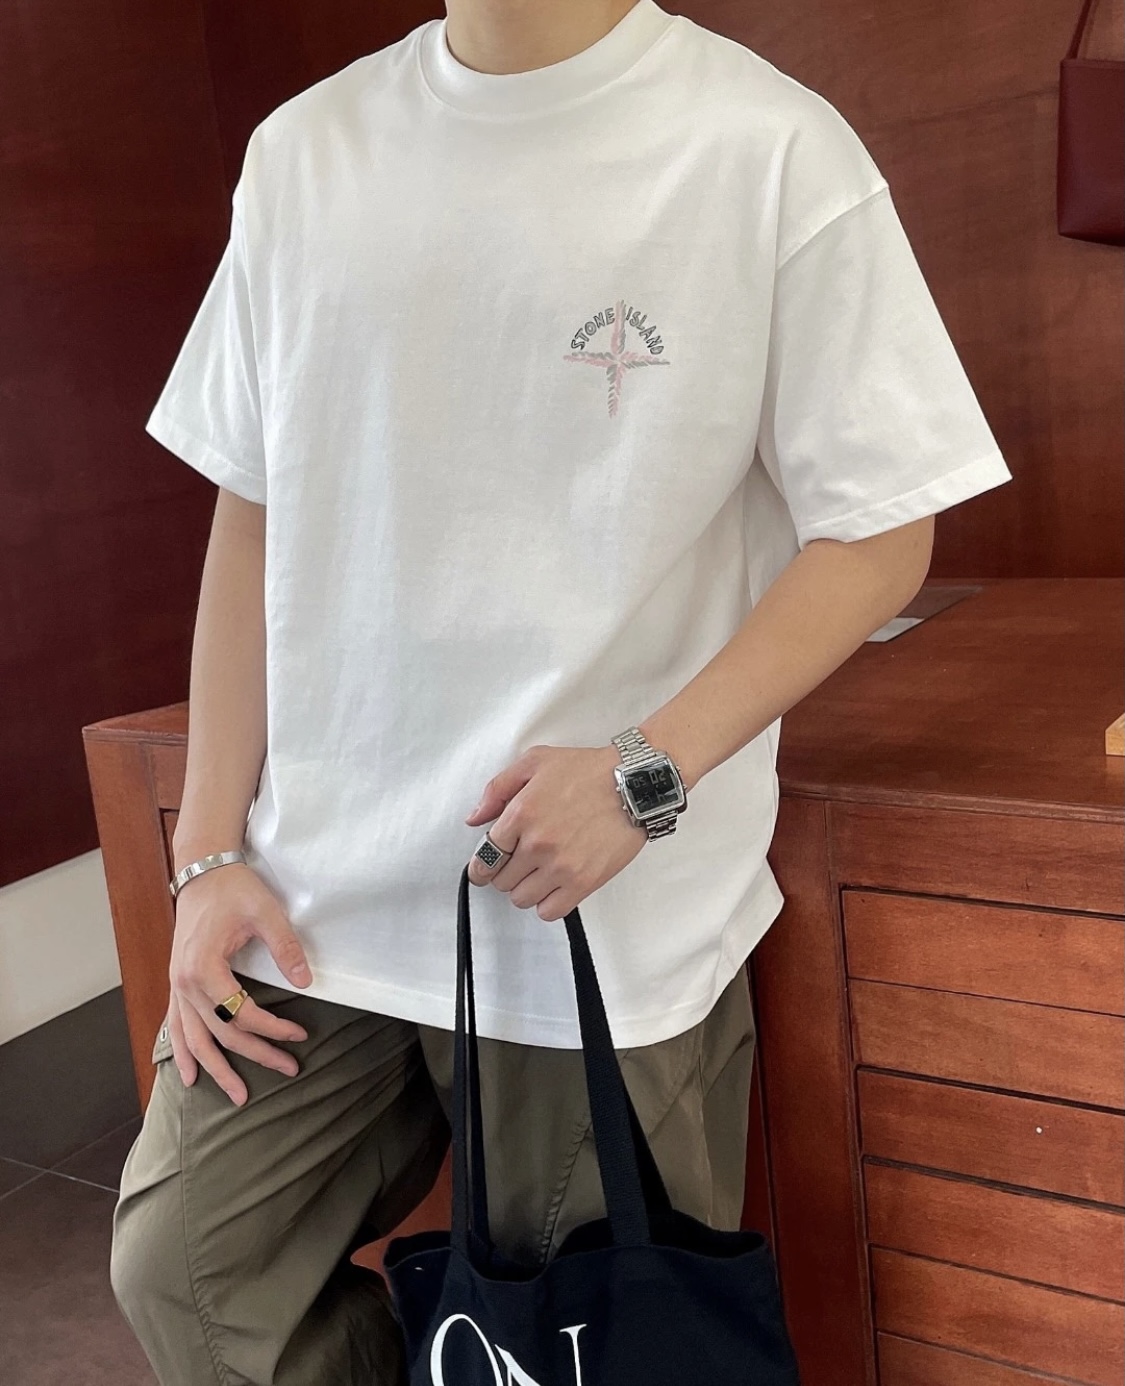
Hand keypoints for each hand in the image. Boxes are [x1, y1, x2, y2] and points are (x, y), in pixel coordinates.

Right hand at [166, 863, 311, 1105]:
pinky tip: (189, 1077)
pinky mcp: (177, 983)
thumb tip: (306, 982)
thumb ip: (286, 948)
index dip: (272, 1029)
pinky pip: (175, 1026)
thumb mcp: (267, 913)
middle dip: (256, 1055)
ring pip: (194, 1039)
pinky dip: (182, 1053)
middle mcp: (184, 983)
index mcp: (204, 967)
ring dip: (216, 1068)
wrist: (203, 872)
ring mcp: (177, 986)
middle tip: (288, 1070)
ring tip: (238, 1096)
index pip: (241, 1013)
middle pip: (221, 1032)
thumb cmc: (235, 890)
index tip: (300, 1035)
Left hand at [464, 744, 646, 921]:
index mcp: (521, 814)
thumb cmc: (587, 770)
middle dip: (505, 872)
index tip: (484, 868)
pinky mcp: (584, 882)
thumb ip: (497, 789)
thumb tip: (475, 818)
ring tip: (538, 872)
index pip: (485, 856)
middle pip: (501, 881)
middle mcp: (538, 844)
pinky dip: (547, 903)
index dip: (481, 865)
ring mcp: (561, 866)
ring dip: (525, 888)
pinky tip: (553, 886)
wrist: (634, 784)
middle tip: (519, 861)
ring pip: (521, 899)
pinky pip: (550, 911)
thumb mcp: (535, 762)